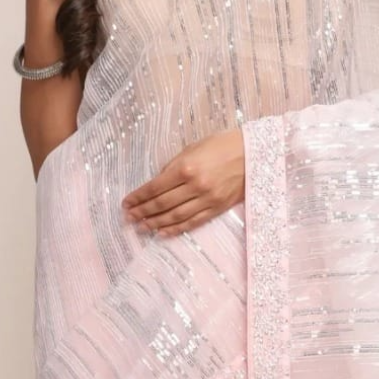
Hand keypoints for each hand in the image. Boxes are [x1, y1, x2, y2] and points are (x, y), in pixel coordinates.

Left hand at [122, 129, 244, 236]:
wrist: (252, 154)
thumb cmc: (221, 146)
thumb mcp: (193, 148)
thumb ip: (173, 166)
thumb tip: (157, 184)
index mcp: (186, 167)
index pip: (155, 187)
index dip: (138, 197)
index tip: (126, 203)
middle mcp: (195, 185)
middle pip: (162, 204)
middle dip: (143, 212)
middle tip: (129, 218)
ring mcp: (207, 199)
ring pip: (175, 216)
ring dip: (155, 223)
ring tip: (141, 227)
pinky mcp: (217, 208)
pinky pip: (193, 222)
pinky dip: (176, 229)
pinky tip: (163, 232)